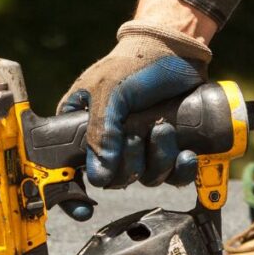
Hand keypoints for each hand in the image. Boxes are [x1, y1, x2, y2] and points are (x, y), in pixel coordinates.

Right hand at [58, 20, 212, 188]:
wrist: (178, 47)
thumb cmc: (135, 61)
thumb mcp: (109, 92)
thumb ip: (100, 132)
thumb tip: (98, 176)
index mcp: (81, 129)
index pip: (67, 170)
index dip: (71, 194)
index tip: (82, 208)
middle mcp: (108, 143)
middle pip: (112, 180)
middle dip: (130, 165)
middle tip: (136, 137)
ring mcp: (138, 147)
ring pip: (143, 179)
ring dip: (158, 161)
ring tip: (164, 130)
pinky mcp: (166, 148)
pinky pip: (171, 176)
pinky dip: (180, 170)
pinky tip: (186, 154)